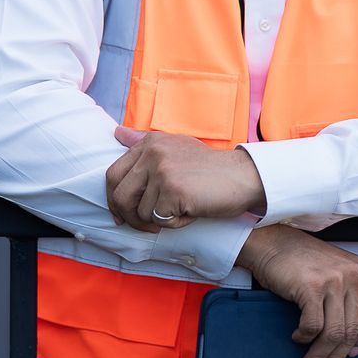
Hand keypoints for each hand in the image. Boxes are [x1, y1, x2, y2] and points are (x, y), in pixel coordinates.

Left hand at [106, 126, 267, 232]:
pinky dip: (175, 223)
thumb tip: (117, 133)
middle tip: (146, 225)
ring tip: (182, 209)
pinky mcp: (174, 190)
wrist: (245, 176)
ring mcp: (163, 171)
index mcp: (150, 142)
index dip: (115, 199)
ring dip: (159, 220)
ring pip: (141, 212)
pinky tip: (192, 211)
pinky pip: (160, 220)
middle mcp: (153, 153)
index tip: (124, 214)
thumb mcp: (176, 147)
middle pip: (120, 196)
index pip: (113, 175)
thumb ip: (145, 142)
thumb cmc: (210, 168)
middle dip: (130, 216)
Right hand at [236, 227, 357, 357]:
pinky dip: (304, 337)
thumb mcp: (340, 275)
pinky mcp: (312, 286)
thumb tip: (353, 345)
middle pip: (354, 332)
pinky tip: (297, 336)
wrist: (273, 243)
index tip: (353, 352)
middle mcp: (357, 276)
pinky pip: (313, 326)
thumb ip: (352, 300)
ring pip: (334, 333)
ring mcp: (335, 280)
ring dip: (319, 357)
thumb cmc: (305, 264)